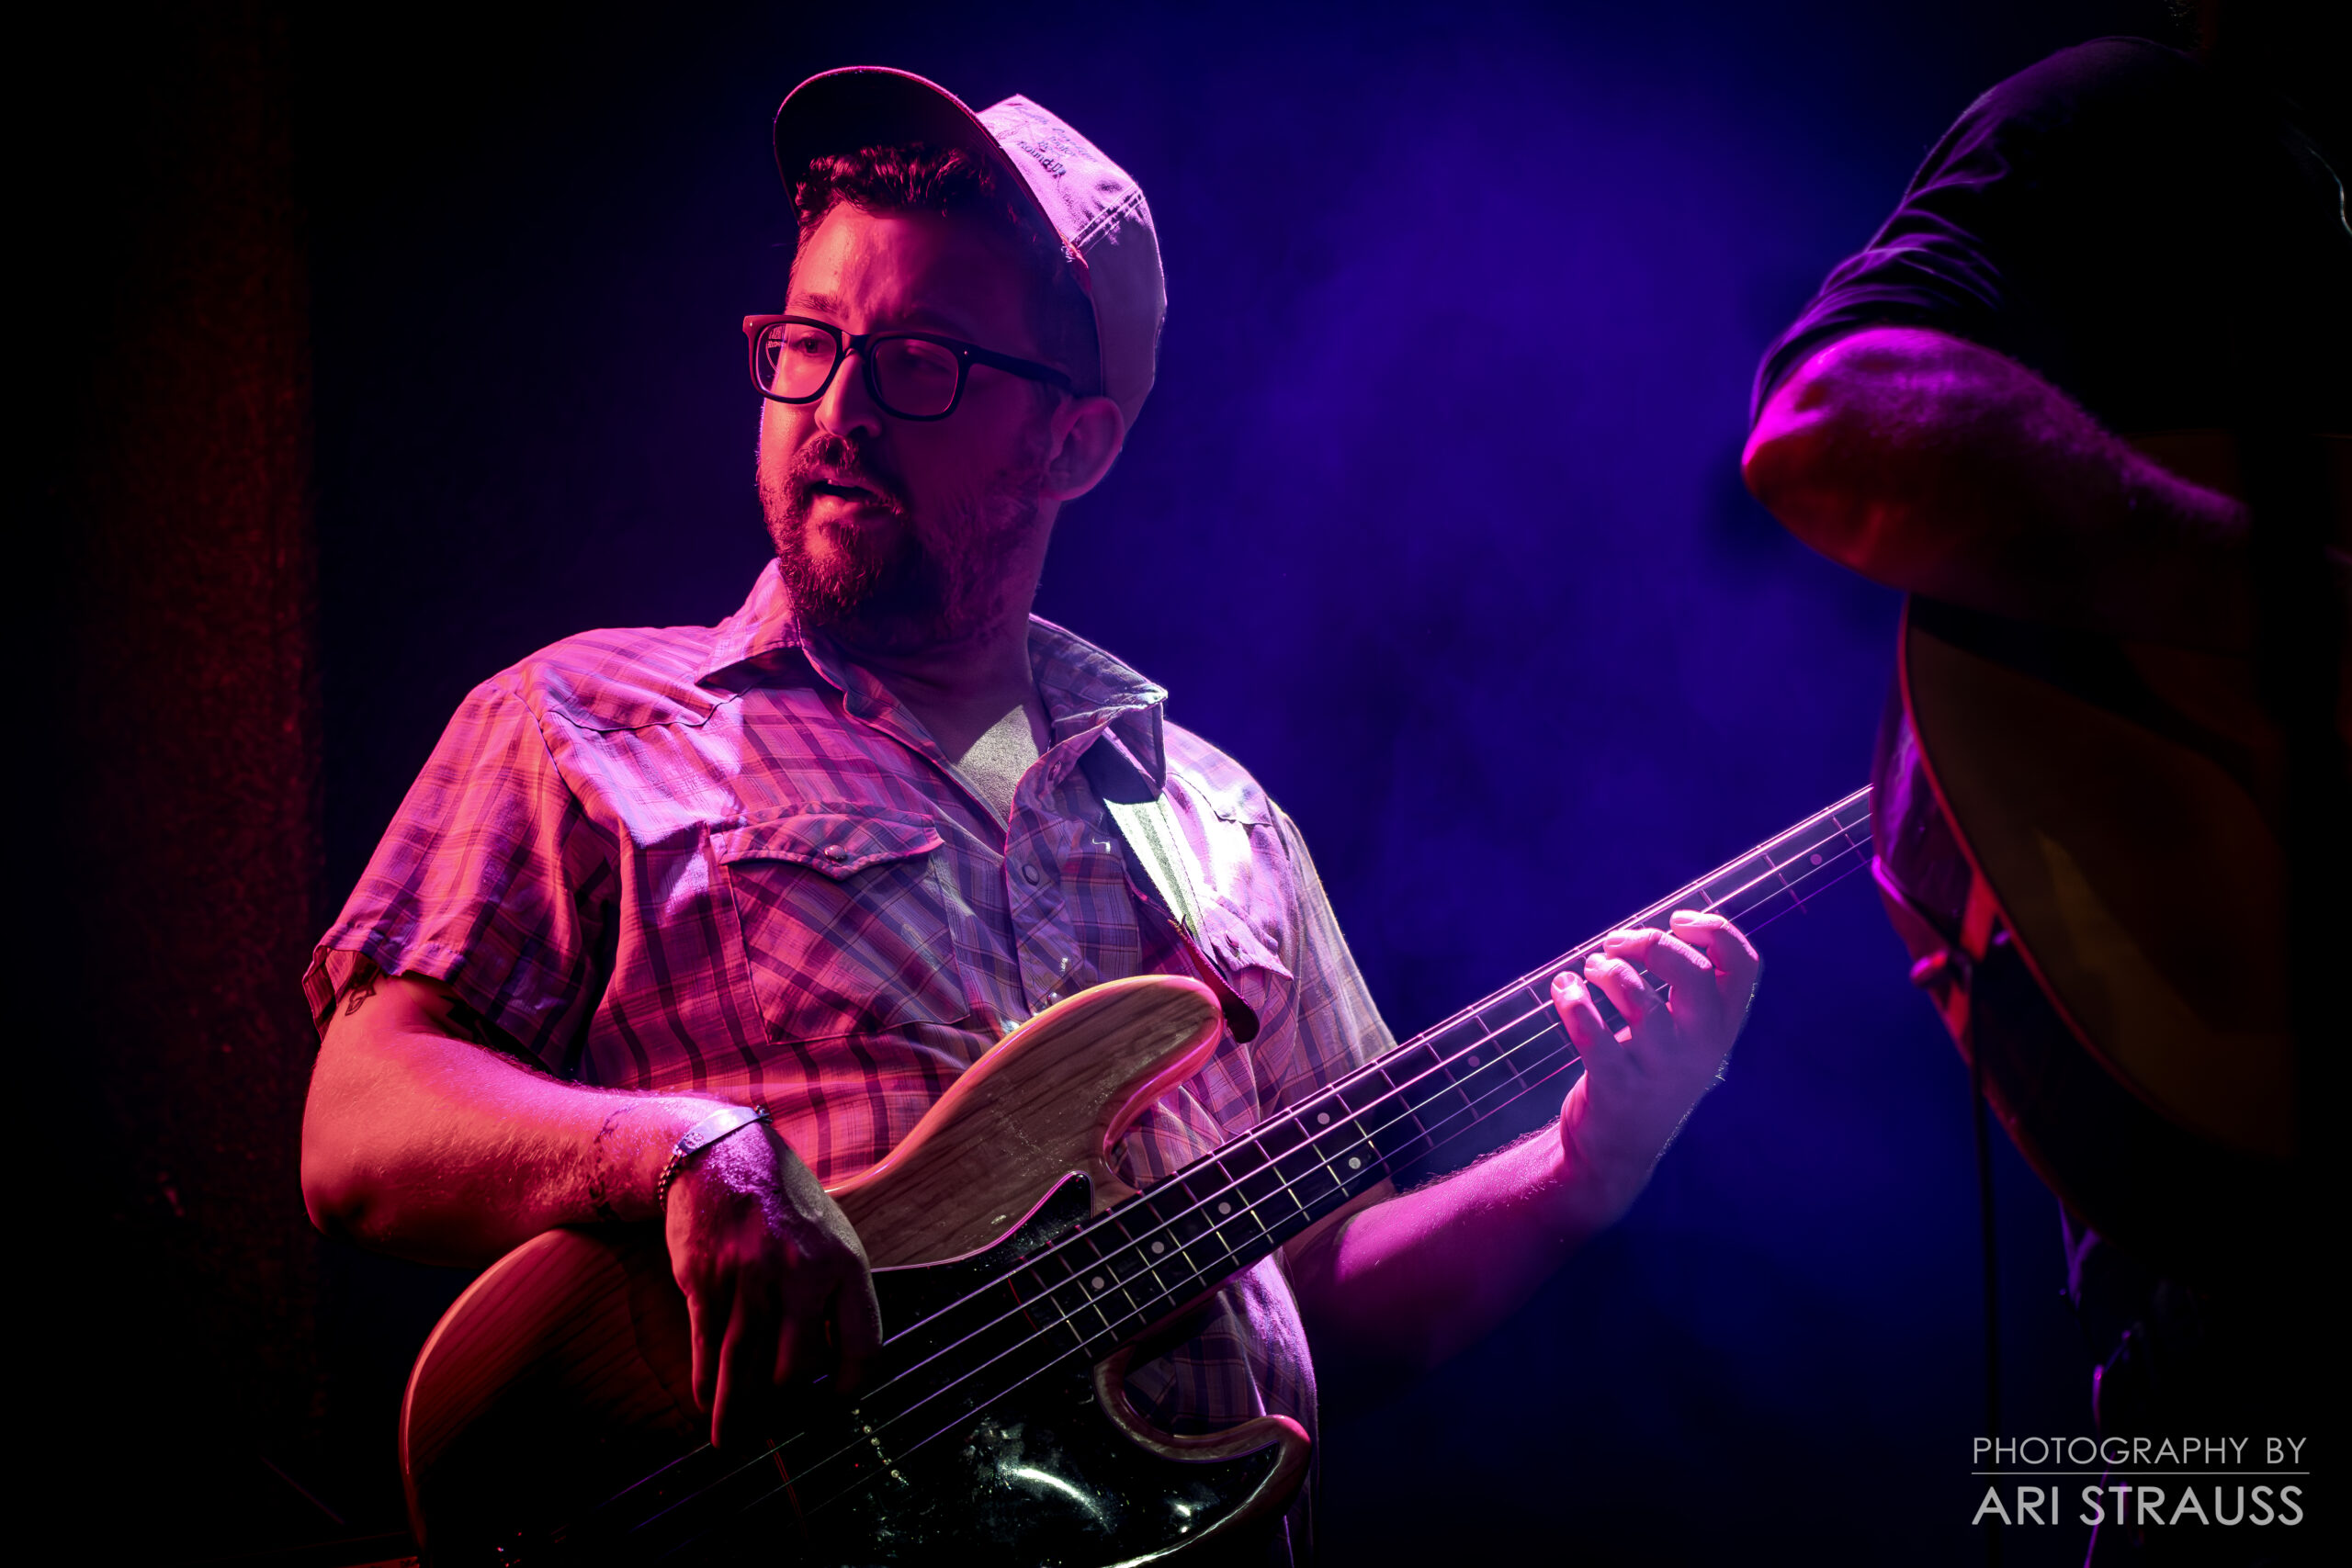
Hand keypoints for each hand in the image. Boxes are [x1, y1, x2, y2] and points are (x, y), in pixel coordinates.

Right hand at [663, 1125, 883, 1449]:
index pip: (863, 1348)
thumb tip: (837, 1364)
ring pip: (745, 1367)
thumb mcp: (832, 1235)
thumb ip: (838, 1293)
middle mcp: (802, 1272)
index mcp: (846, 1264)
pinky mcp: (706, 1279)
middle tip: (774, 1419)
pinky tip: (706, 1402)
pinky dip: (705, 1384)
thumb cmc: (784, 1204)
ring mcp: (751, 1276)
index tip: (832, 1407)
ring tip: (731, 1441)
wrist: (723, 1154)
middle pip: (797, 1369)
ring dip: (737, 1414)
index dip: (849, 1391)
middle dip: (784, 1404)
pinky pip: (706, 1347)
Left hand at [1550, 911, 1759, 1217]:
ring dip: (1608, 972)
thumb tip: (1653, 930)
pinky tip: (1563, 988)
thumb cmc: (1644, 1075)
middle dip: (1651, 943)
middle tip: (1615, 943)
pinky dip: (1574, 1003)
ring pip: (1641, 1004)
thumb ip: (1683, 993)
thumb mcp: (1681, 1038)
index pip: (1744, 968)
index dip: (1717, 930)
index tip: (1677, 918)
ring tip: (1590, 969)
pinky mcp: (1617, 1089)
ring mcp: (1660, 1073)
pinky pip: (1593, 1037)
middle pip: (1693, 976)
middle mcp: (1700, 1051)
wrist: (1613, 1153)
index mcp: (1720, 1031)